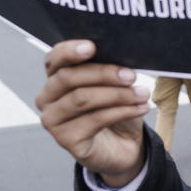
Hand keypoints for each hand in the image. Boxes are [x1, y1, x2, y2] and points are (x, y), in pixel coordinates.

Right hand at [35, 40, 149, 186]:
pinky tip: (139, 108)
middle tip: (131, 75)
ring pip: (82, 99)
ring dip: (118, 94)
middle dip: (104, 73)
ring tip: (142, 94)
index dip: (70, 51)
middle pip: (69, 77)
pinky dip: (122, 111)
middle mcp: (47, 98)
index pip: (55, 59)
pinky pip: (94, 120)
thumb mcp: (114, 85)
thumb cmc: (115, 109)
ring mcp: (53, 120)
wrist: (124, 144)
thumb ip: (109, 68)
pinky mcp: (65, 140)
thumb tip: (120, 54)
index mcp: (55, 77)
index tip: (92, 47)